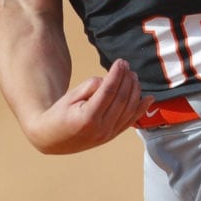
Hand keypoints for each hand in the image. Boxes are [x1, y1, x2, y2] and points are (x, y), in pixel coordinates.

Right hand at [27, 60, 153, 154]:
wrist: (52, 139)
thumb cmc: (59, 114)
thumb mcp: (70, 97)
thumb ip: (90, 87)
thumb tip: (109, 80)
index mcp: (88, 118)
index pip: (109, 91)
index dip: (117, 74)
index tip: (121, 62)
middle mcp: (101, 129)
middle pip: (122, 99)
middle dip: (127, 79)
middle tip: (127, 65)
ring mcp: (108, 135)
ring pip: (129, 109)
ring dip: (135, 90)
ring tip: (133, 75)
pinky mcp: (111, 136)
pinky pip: (130, 121)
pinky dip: (141, 109)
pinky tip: (149, 97)